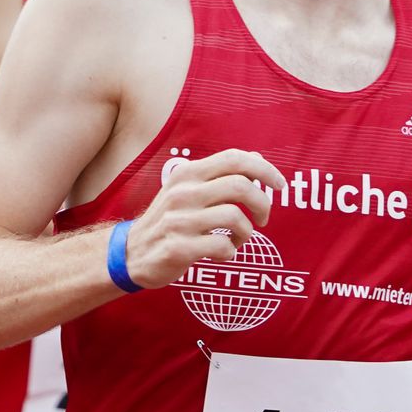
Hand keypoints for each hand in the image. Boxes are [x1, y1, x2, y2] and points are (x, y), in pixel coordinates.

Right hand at [123, 150, 287, 287]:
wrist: (132, 253)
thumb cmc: (170, 219)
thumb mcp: (189, 189)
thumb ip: (220, 175)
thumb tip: (257, 158)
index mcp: (188, 174)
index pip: (234, 159)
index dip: (264, 170)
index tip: (279, 185)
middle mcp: (183, 192)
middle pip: (241, 186)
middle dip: (263, 204)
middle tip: (264, 218)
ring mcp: (179, 220)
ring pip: (236, 218)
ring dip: (247, 232)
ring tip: (237, 239)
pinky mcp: (178, 247)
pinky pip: (223, 246)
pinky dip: (231, 251)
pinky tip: (222, 252)